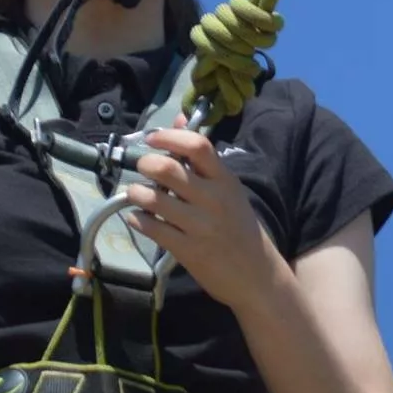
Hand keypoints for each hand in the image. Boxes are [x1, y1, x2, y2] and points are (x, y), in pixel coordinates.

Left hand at [127, 123, 286, 310]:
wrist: (256, 274)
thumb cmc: (239, 226)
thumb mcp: (227, 188)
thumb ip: (202, 157)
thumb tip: (180, 118)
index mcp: (225, 180)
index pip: (197, 146)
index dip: (169, 137)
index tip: (152, 138)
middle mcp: (213, 199)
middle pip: (168, 169)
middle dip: (145, 163)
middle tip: (141, 167)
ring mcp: (200, 226)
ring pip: (154, 199)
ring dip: (136, 192)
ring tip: (135, 192)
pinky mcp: (187, 250)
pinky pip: (152, 228)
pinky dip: (138, 219)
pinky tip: (138, 217)